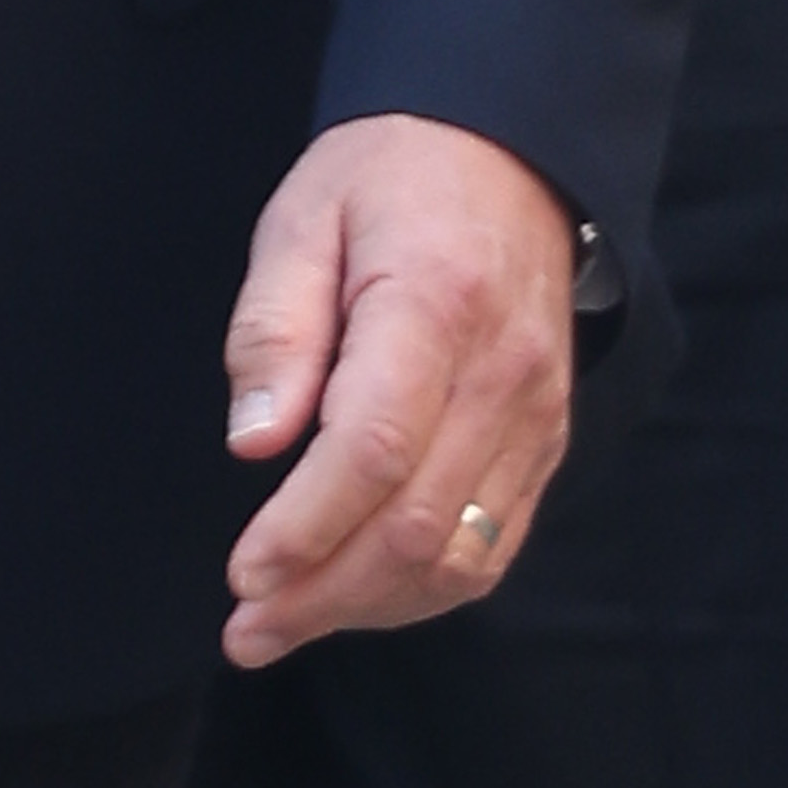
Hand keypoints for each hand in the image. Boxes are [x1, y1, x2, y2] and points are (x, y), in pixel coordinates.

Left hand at [219, 114, 578, 668]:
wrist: (508, 156)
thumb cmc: (387, 184)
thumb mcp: (301, 219)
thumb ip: (275, 329)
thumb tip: (254, 445)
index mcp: (436, 304)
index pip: (374, 448)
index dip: (305, 529)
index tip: (242, 576)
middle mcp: (505, 372)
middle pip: (416, 523)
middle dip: (322, 595)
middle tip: (245, 632)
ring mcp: (537, 415)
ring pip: (458, 554)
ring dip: (366, 608)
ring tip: (281, 626)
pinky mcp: (545, 443)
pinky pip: (490, 546)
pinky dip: (417, 590)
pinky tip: (350, 596)